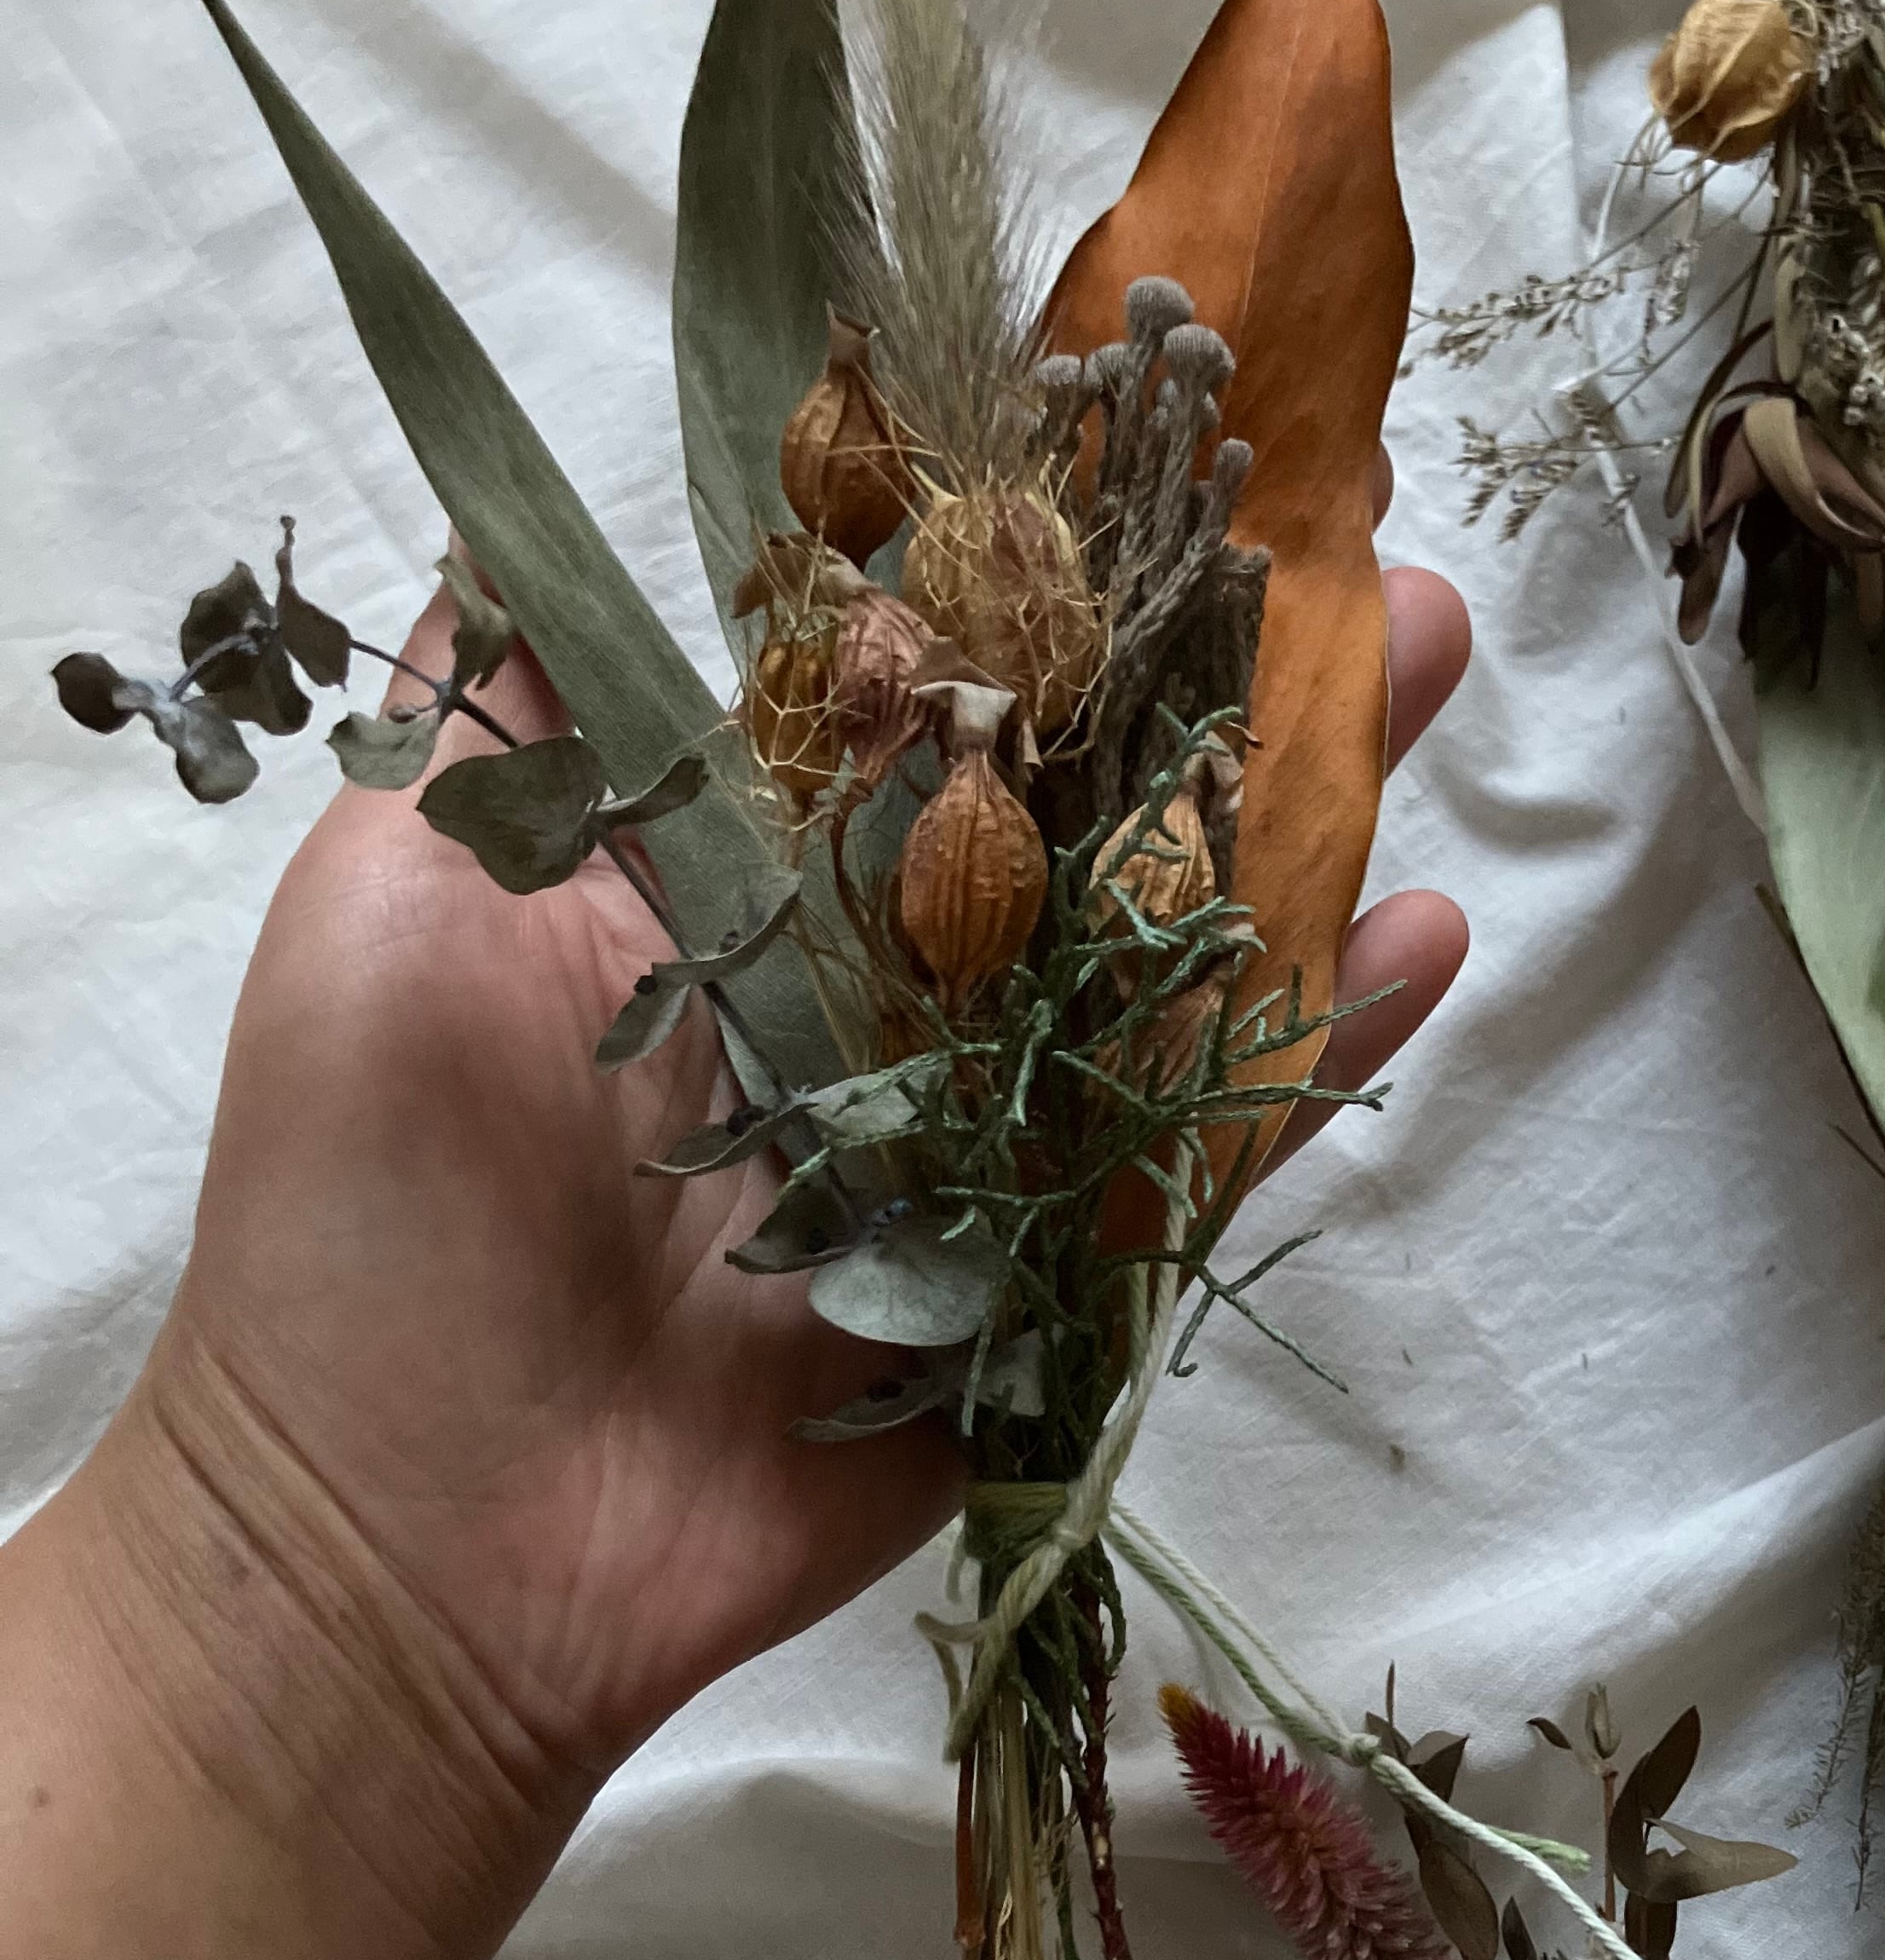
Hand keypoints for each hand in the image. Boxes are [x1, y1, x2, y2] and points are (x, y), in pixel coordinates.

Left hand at [90, 526, 1469, 1884]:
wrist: (420, 1544)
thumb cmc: (374, 1206)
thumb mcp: (391, 898)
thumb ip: (489, 714)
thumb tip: (510, 491)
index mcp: (727, 871)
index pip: (906, 674)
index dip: (1016, 556)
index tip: (1127, 416)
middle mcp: (871, 977)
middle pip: (1075, 787)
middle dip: (1208, 654)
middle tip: (1347, 525)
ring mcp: (979, 1126)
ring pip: (1167, 942)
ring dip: (1306, 804)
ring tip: (1435, 655)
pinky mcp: (1050, 1273)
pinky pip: (1203, 1150)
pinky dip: (1315, 1050)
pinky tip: (1420, 933)